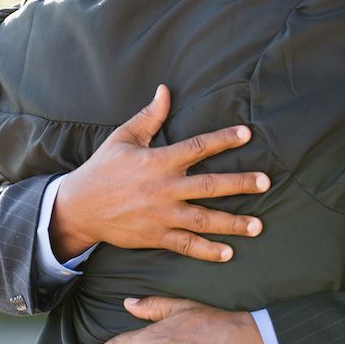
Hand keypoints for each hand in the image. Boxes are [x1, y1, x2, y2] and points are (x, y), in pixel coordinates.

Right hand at [50, 85, 269, 261]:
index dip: (224, 139)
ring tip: (258, 226)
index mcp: (158, 160)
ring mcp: (161, 214)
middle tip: (266, 182)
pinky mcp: (155, 236)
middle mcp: (163, 188)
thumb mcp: (123, 138)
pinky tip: (228, 253)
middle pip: (209, 185)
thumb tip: (165, 90)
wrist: (79, 207)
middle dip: (240, 184)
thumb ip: (149, 116)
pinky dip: (207, 250)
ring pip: (203, 218)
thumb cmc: (103, 168)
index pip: (197, 146)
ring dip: (232, 223)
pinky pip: (186, 245)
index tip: (247, 133)